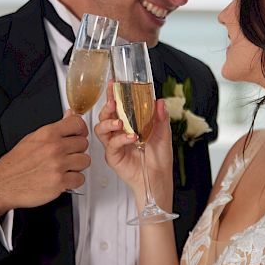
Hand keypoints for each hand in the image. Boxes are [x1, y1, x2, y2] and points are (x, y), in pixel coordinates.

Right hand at [0, 110, 89, 215]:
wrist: (5, 182)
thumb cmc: (17, 161)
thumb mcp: (34, 137)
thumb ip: (56, 127)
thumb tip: (70, 115)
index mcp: (48, 133)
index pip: (78, 123)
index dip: (81, 130)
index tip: (79, 135)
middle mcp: (54, 147)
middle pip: (84, 143)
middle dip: (77, 150)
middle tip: (68, 154)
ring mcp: (58, 165)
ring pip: (85, 161)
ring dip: (77, 165)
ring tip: (66, 167)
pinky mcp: (59, 182)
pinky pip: (80, 179)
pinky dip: (73, 180)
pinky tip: (64, 178)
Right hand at [95, 80, 173, 200]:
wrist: (159, 180)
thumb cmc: (159, 159)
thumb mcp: (163, 134)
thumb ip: (160, 117)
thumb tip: (160, 101)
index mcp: (129, 124)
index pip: (118, 106)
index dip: (114, 95)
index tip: (113, 84)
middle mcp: (119, 133)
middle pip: (105, 115)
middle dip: (107, 107)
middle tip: (113, 102)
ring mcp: (114, 144)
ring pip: (101, 129)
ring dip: (109, 122)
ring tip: (120, 122)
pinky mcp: (113, 156)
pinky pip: (111, 145)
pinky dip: (120, 139)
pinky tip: (130, 137)